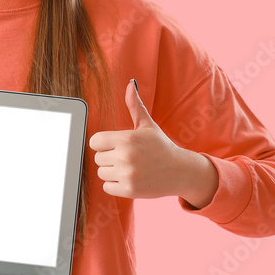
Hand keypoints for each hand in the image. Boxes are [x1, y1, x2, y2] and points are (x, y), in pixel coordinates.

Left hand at [88, 79, 217, 205]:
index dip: (103, 144)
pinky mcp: (129, 190)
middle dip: (109, 158)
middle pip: (98, 158)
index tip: (114, 145)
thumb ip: (135, 106)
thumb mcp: (148, 125)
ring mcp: (127, 174)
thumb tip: (130, 84)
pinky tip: (129, 179)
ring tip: (129, 168)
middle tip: (126, 158)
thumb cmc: (161, 147)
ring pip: (101, 173)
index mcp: (127, 138)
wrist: (180, 171)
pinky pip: (107, 187)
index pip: (94, 141)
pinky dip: (115, 185)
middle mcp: (125, 156)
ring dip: (111, 172)